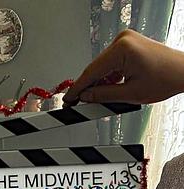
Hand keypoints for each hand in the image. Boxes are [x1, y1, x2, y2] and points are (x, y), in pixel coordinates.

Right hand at [63, 29, 183, 105]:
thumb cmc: (167, 78)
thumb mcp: (130, 93)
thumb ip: (103, 95)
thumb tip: (85, 97)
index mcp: (122, 49)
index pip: (91, 72)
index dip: (77, 88)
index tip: (68, 98)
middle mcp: (122, 40)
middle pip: (95, 68)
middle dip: (87, 86)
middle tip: (77, 102)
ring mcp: (125, 41)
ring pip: (102, 66)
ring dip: (98, 82)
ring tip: (95, 98)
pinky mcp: (128, 44)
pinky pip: (110, 62)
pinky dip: (107, 75)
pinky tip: (106, 88)